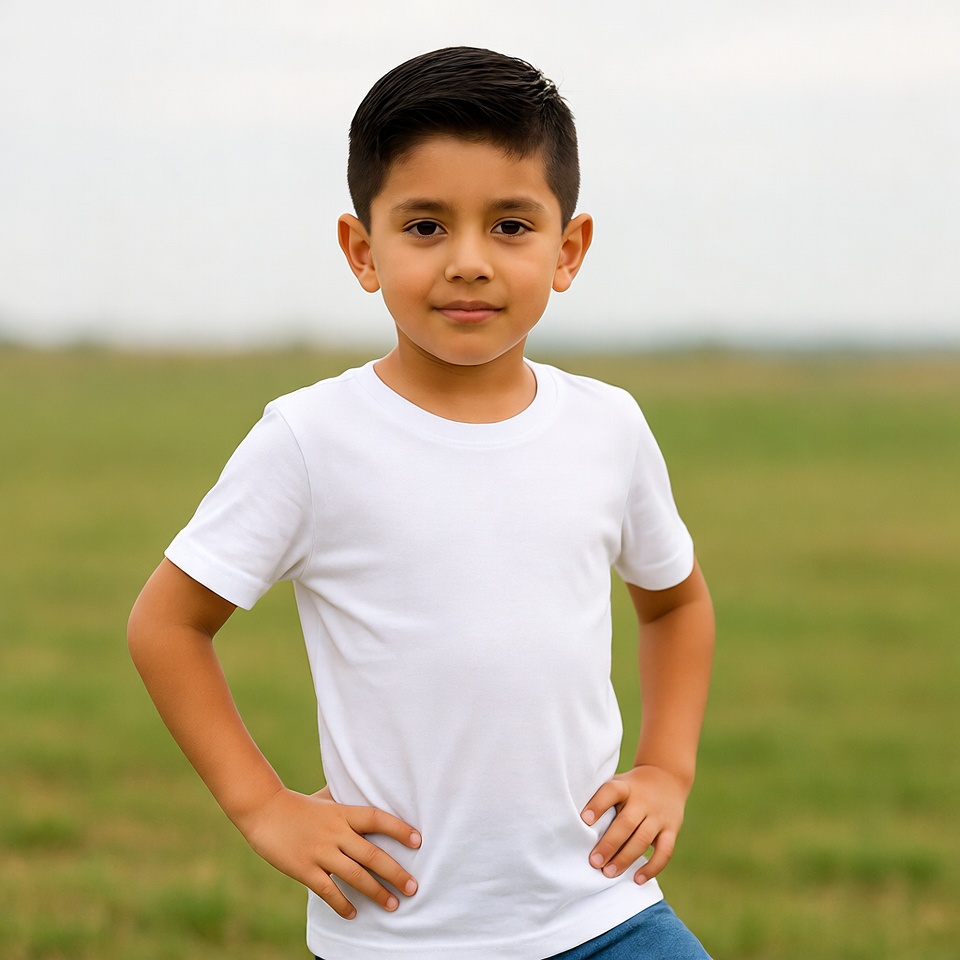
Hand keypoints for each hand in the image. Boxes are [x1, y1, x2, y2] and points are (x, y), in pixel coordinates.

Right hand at [237, 785, 420, 919]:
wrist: (263, 810)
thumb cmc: (299, 805)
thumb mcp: (326, 796)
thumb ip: (346, 797)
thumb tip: (366, 784)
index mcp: (343, 812)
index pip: (377, 819)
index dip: (399, 829)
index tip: (418, 841)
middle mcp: (336, 832)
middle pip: (372, 854)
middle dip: (395, 873)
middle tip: (413, 888)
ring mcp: (320, 851)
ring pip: (355, 875)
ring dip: (376, 892)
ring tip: (392, 904)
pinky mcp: (304, 868)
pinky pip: (327, 890)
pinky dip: (342, 904)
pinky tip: (353, 914)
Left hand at [581, 765, 687, 884]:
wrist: (666, 777)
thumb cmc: (630, 787)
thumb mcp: (617, 782)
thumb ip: (600, 798)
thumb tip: (571, 820)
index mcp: (626, 787)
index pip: (611, 792)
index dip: (598, 805)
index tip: (584, 820)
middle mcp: (643, 801)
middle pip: (626, 822)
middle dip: (609, 844)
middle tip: (594, 862)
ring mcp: (659, 816)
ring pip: (643, 839)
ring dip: (625, 858)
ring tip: (609, 873)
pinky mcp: (672, 829)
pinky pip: (664, 851)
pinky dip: (652, 868)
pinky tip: (637, 879)